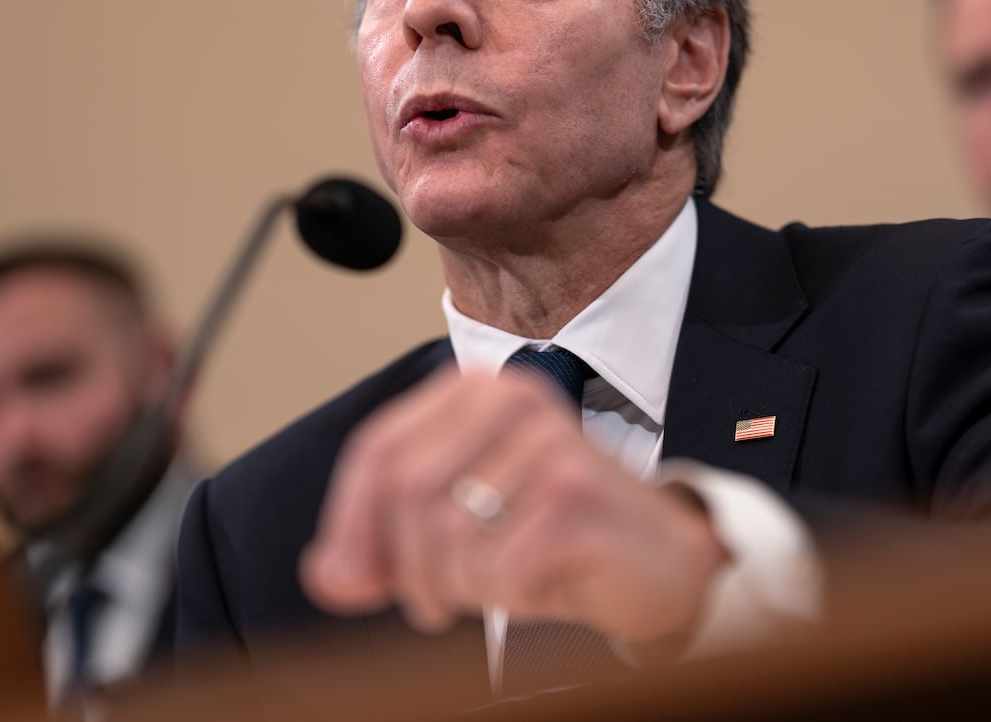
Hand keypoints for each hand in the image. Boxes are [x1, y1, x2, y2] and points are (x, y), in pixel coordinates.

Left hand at [299, 366, 729, 642]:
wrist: (665, 562)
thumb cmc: (557, 537)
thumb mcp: (462, 530)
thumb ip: (388, 544)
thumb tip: (325, 574)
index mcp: (477, 389)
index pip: (378, 449)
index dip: (350, 522)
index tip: (346, 577)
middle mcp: (513, 398)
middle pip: (404, 492)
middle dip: (404, 565)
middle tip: (430, 602)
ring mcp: (549, 441)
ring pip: (446, 534)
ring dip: (456, 587)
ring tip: (491, 589)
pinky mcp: (574, 493)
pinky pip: (496, 568)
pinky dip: (505, 597)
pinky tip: (537, 586)